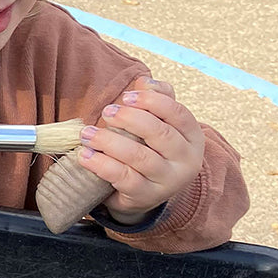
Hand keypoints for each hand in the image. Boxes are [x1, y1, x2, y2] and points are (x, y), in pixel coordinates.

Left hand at [76, 76, 204, 223]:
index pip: (178, 113)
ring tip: (87, 133)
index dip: (153, 102)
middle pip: (160, 134)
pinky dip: (102, 165)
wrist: (146, 191)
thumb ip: (156, 99)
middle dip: (130, 119)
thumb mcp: (158, 123)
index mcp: (192, 137)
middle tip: (107, 112)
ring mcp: (168, 182)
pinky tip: (85, 155)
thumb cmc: (151, 148)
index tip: (126, 96)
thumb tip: (143, 81)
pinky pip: (124, 179)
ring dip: (110, 142)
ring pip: (140, 157)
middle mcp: (185, 160)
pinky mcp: (146, 197)